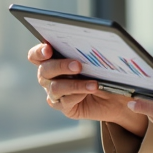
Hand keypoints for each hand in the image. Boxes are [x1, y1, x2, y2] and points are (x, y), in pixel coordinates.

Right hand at [27, 43, 147, 136]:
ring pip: (55, 88)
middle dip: (60, 66)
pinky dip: (77, 96)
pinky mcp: (64, 106)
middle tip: (77, 65)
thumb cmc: (105, 74)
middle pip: (44, 70)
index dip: (39, 52)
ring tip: (93, 84)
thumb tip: (94, 45)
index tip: (48, 49)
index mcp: (54, 59)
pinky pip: (65, 102)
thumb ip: (90, 54)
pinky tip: (88, 93)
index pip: (37, 55)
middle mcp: (50, 77)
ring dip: (74, 84)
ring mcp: (55, 93)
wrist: (115, 98)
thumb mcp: (99, 62)